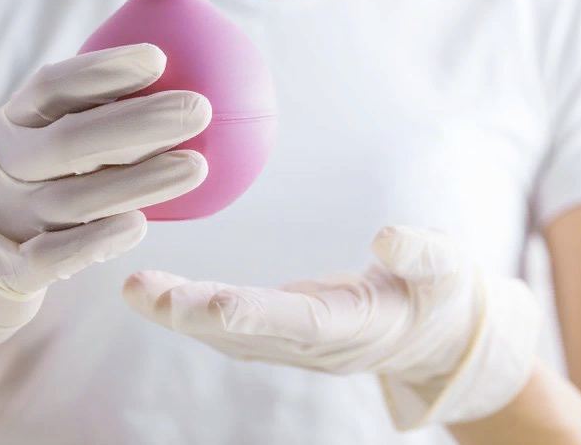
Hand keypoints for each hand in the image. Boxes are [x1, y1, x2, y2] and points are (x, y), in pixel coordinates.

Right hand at [0, 42, 211, 313]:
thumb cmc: (20, 192)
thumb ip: (86, 115)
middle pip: (71, 140)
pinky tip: (140, 225)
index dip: (104, 71)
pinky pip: (52, 257)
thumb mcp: (31, 144)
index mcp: (8, 125)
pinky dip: (95, 241)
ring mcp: (3, 219)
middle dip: (139, 122)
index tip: (159, 58)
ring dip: (139, 182)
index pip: (52, 87)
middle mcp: (2, 167)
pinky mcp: (7, 271)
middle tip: (200, 109)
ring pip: (73, 199)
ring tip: (197, 166)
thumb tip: (167, 63)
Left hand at [123, 225, 540, 428]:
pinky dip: (187, 308)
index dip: (256, 315)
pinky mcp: (278, 331)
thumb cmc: (440, 295)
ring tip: (132, 287)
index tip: (213, 303)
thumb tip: (385, 236)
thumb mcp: (447, 270)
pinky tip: (152, 289)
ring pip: (226, 333)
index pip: (299, 324)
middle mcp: (312, 345)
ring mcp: (290, 343)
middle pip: (245, 333)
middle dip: (191, 315)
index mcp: (354, 328)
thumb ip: (421, 254)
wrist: (431, 337)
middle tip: (142, 292)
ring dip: (177, 313)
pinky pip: (226, 323)